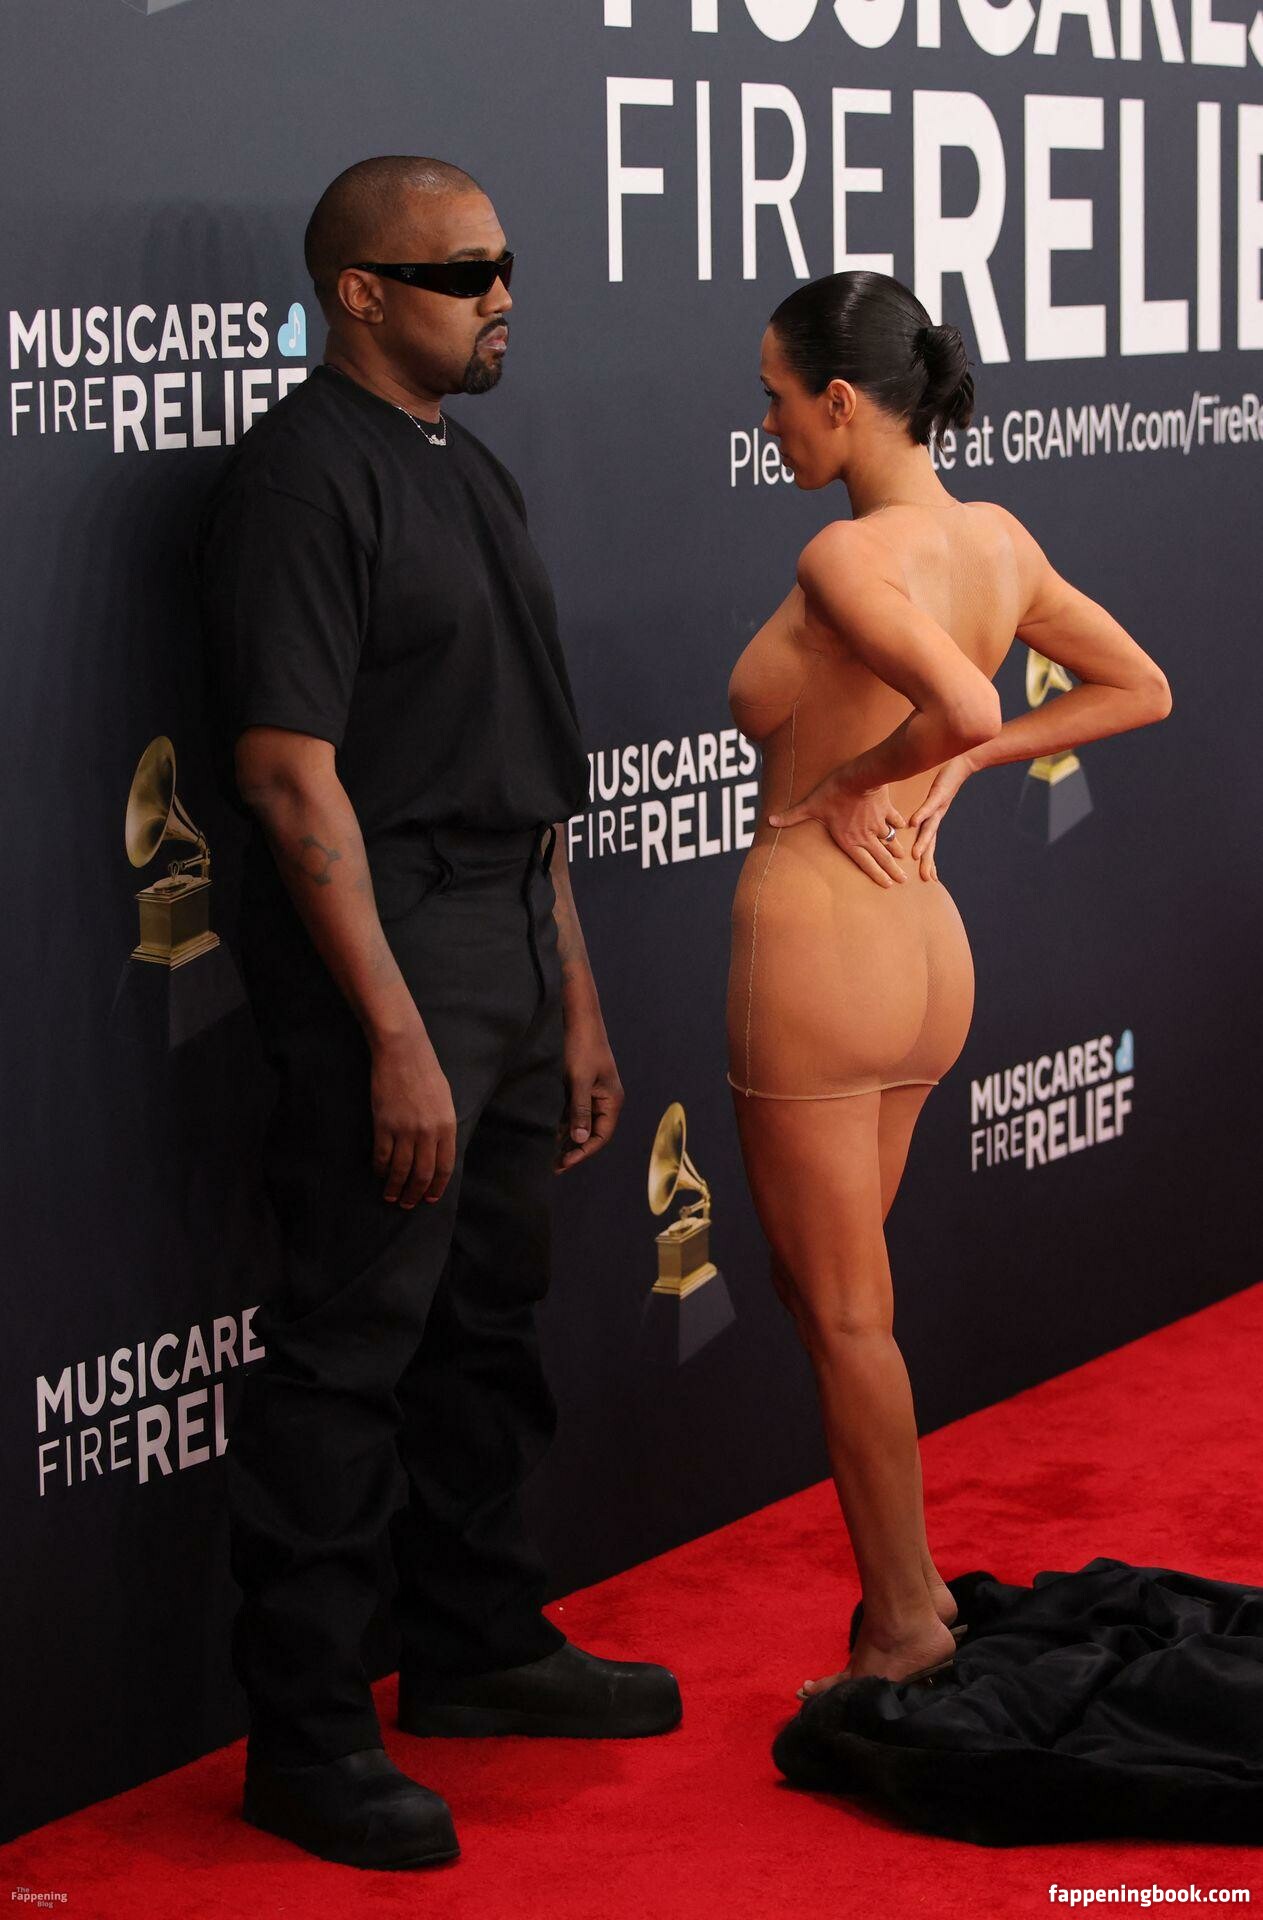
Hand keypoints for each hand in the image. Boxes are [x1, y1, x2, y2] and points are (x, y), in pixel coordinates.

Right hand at [369, 1022, 456, 1207]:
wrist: (403, 1052)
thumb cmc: (426, 1072)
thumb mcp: (445, 1100)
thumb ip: (443, 1127)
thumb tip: (437, 1152)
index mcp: (447, 1126)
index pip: (444, 1167)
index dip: (436, 1187)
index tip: (430, 1198)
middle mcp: (428, 1132)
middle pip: (422, 1174)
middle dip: (415, 1193)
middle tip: (407, 1203)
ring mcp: (405, 1130)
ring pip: (400, 1170)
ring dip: (395, 1187)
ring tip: (391, 1196)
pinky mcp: (384, 1125)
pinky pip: (382, 1156)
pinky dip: (380, 1169)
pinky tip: (379, 1174)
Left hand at [556, 1008, 623, 1172]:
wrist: (580, 1019)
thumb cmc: (583, 1047)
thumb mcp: (579, 1080)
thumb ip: (579, 1109)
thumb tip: (578, 1137)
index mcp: (612, 1100)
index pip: (600, 1135)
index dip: (583, 1150)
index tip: (565, 1161)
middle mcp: (605, 1100)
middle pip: (592, 1133)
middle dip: (575, 1150)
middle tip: (556, 1166)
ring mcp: (593, 1094)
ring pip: (582, 1123)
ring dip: (569, 1139)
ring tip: (553, 1156)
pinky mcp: (581, 1087)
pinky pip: (574, 1111)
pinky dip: (564, 1123)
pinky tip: (554, 1134)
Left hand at [769, 776, 907, 887]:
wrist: (859, 776)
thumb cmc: (833, 793)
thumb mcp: (810, 805)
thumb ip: (792, 816)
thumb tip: (770, 820)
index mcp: (850, 840)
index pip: (865, 863)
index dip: (876, 875)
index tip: (887, 885)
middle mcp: (866, 836)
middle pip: (882, 857)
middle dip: (893, 870)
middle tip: (902, 880)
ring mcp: (878, 824)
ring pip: (890, 840)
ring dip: (897, 850)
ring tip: (904, 858)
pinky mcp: (887, 810)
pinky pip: (895, 820)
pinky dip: (900, 824)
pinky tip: (906, 827)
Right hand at [907, 753, 976, 880]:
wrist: (965, 762)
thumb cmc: (948, 779)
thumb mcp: (935, 799)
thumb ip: (925, 811)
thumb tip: (916, 821)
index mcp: (935, 820)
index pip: (931, 844)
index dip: (930, 861)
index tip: (929, 878)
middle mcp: (937, 817)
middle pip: (931, 842)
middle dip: (928, 860)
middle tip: (925, 878)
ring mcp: (938, 806)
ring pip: (929, 827)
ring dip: (923, 842)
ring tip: (916, 856)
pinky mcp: (938, 793)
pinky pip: (928, 805)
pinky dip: (921, 814)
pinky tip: (912, 824)